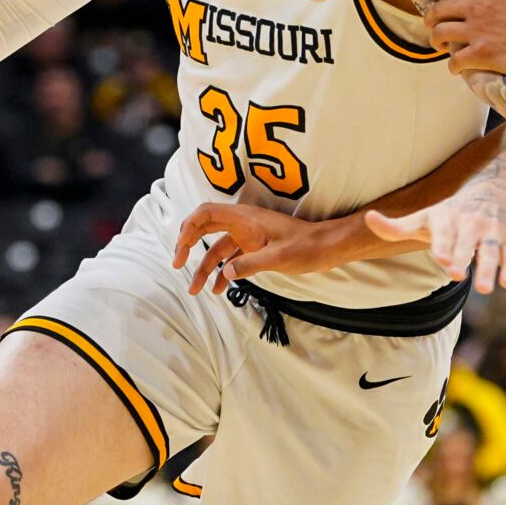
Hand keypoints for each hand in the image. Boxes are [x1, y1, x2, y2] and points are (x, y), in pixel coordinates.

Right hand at [171, 203, 337, 294]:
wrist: (328, 247)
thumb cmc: (307, 247)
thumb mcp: (279, 258)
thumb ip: (250, 265)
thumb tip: (225, 273)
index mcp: (244, 218)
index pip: (205, 214)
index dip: (187, 228)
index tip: (181, 251)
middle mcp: (242, 223)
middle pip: (205, 229)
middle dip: (188, 247)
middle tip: (177, 265)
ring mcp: (248, 235)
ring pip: (217, 248)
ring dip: (204, 267)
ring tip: (195, 290)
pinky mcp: (255, 247)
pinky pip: (231, 257)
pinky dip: (222, 271)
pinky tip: (218, 288)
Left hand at [365, 182, 505, 294]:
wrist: (497, 190)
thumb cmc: (451, 214)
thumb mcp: (425, 217)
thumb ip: (397, 227)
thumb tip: (368, 218)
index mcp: (447, 218)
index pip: (443, 233)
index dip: (442, 245)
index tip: (440, 259)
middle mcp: (470, 223)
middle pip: (466, 242)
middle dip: (461, 256)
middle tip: (455, 274)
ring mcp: (492, 230)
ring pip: (489, 250)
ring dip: (488, 268)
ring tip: (485, 289)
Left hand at [420, 0, 505, 80]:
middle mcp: (478, 9)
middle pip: (439, 9)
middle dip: (430, 17)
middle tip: (431, 25)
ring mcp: (477, 32)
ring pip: (440, 34)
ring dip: (436, 41)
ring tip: (439, 47)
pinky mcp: (480, 55)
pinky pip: (454, 60)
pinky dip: (452, 66)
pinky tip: (455, 69)